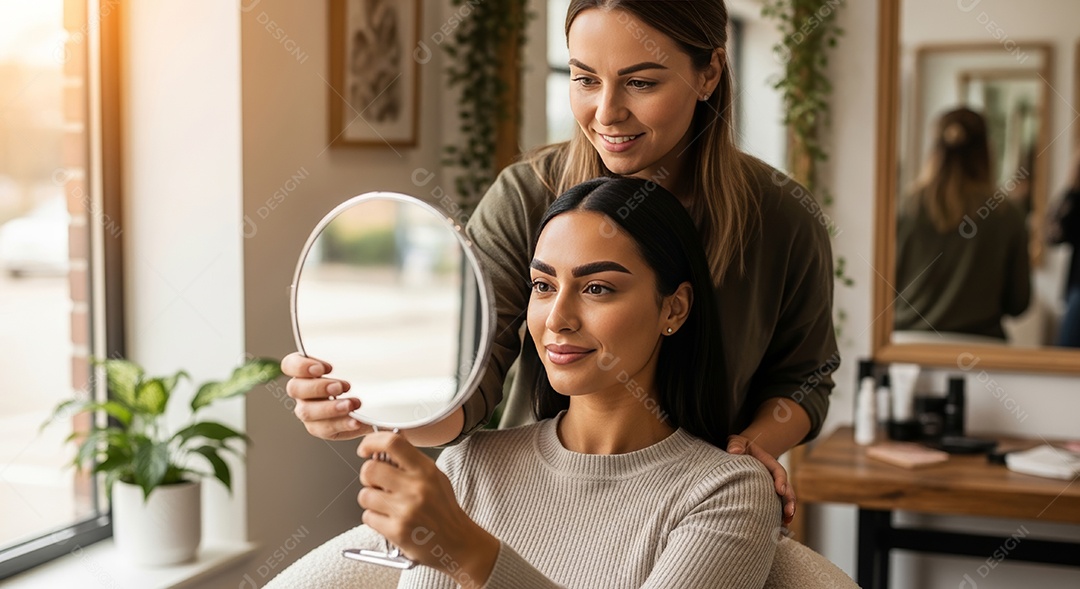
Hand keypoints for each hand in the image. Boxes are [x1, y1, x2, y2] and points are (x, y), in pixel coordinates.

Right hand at [282, 352, 371, 439]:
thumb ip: (355, 352)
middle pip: (295, 388)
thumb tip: (370, 338)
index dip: (302, 366)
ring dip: (330, 408)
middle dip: (318, 387)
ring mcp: (309, 411)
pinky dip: (341, 424)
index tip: (324, 367)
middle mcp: (303, 391)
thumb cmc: (362, 378)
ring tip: (352, 404)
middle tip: (343, 386)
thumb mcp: (358, 361)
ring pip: (306, 411)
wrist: (375, 404)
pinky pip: (324, 429)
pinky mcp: (321, 428)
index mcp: (306, 371)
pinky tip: (356, 420)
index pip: (290, 365)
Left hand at [358, 433, 498, 583]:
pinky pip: (368, 517)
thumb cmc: (444, 510)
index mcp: (426, 470)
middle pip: (370, 470)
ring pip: (365, 495)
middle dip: (368, 476)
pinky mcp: (397, 531)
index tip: (365, 449)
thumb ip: (411, 462)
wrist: (458, 542)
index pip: (392, 443)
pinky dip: (374, 519)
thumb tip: (385, 446)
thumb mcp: (435, 478)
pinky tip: (390, 520)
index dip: (372, 443)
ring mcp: (406, 510)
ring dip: (371, 500)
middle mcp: (416, 487)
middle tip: (376, 483)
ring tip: (387, 505)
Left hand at [727, 434, 795, 525]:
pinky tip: (777, 532)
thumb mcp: (737, 442)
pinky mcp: (767, 497)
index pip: (778, 471)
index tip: (779, 490)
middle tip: (789, 513)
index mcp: (769, 464)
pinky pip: (775, 509)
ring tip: (785, 525)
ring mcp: (772, 488)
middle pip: (786, 489)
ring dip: (786, 513)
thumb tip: (733, 451)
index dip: (781, 480)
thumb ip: (735, 445)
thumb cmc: (738, 447)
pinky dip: (777, 519)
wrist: (740, 454)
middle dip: (789, 502)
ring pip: (784, 502)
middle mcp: (774, 478)